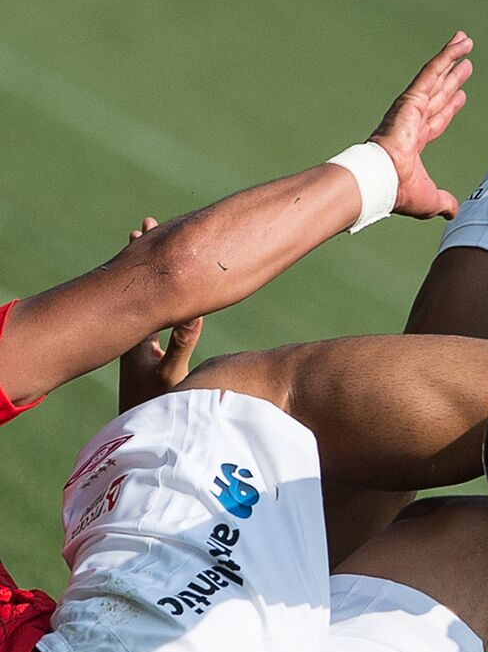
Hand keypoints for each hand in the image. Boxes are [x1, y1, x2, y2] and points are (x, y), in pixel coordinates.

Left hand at [118, 218, 203, 411]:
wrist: (141, 424)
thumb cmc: (155, 403)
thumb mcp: (172, 374)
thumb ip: (181, 345)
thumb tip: (193, 314)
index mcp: (133, 331)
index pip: (135, 284)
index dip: (139, 256)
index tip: (142, 230)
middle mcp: (130, 330)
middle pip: (134, 283)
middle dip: (141, 255)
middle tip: (144, 227)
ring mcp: (136, 336)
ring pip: (141, 295)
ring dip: (149, 271)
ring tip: (152, 245)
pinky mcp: (144, 346)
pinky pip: (150, 309)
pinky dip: (157, 290)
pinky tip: (165, 282)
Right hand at [369, 31, 473, 220]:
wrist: (382, 181)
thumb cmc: (399, 192)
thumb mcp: (430, 199)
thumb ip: (443, 202)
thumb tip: (454, 211)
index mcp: (414, 142)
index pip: (437, 119)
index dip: (450, 107)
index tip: (461, 96)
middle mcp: (413, 121)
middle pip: (439, 94)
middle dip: (452, 79)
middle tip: (466, 65)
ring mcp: (412, 108)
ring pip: (436, 76)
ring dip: (451, 58)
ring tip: (466, 42)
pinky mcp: (412, 99)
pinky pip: (432, 71)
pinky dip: (446, 56)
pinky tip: (459, 44)